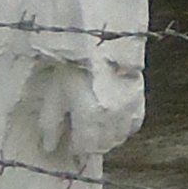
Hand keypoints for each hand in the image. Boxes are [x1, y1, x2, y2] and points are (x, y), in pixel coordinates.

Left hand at [23, 57, 142, 170]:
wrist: (96, 40)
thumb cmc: (71, 65)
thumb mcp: (53, 93)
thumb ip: (50, 123)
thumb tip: (49, 147)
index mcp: (89, 115)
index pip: (85, 147)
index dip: (76, 149)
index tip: (70, 145)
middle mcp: (111, 116)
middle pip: (103, 145)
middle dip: (91, 145)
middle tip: (82, 137)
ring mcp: (128, 108)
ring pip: (120, 137)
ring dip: (108, 138)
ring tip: (97, 130)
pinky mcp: (138, 98)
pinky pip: (134, 124)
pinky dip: (124, 127)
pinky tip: (114, 120)